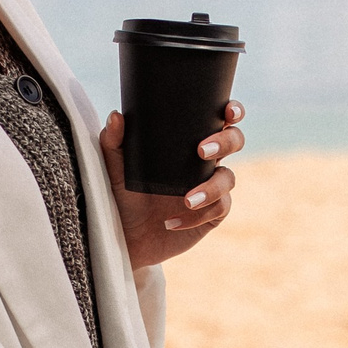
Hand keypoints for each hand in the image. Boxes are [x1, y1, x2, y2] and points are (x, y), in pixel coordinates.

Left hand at [102, 103, 244, 268]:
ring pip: (229, 178)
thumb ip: (113, 141)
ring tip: (186, 200)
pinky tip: (172, 221)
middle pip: (235, 141)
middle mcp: (205, 161)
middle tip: (201, 152)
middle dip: (225, 142)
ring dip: (211, 188)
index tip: (227, 112)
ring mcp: (212, 187)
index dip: (232, 111)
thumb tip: (116, 116)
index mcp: (188, 142)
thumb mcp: (116, 168)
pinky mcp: (213, 214)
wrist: (127, 237)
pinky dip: (196, 216)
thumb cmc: (124, 196)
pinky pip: (218, 209)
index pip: (217, 119)